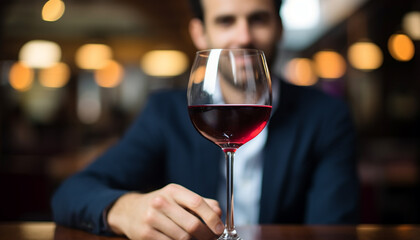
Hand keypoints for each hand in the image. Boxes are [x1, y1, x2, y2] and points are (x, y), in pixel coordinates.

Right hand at [107, 184, 223, 239]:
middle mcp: (161, 202)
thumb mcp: (179, 198)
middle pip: (192, 224)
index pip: (198, 203)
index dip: (212, 218)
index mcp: (173, 191)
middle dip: (206, 235)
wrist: (130, 211)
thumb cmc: (161, 205)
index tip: (219, 228)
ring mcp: (151, 218)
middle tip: (211, 239)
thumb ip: (201, 203)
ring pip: (183, 238)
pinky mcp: (145, 234)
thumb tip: (219, 213)